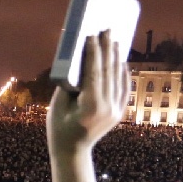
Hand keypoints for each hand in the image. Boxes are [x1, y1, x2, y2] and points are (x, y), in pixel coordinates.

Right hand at [47, 30, 129, 156]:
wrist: (73, 151)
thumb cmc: (59, 128)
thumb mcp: (58, 105)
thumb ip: (69, 84)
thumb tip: (77, 61)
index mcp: (91, 106)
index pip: (95, 73)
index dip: (93, 52)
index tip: (92, 35)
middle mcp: (107, 107)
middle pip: (109, 72)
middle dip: (107, 49)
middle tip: (107, 30)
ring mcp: (116, 110)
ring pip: (119, 78)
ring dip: (117, 58)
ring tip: (115, 40)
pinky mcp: (119, 112)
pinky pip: (124, 88)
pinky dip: (123, 73)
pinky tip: (121, 61)